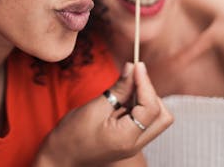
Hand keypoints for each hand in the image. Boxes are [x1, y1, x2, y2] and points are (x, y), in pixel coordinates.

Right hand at [34, 62, 172, 165]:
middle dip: (151, 94)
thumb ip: (118, 89)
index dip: (146, 83)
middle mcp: (136, 145)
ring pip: (156, 119)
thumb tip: (132, 68)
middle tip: (132, 79)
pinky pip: (145, 121)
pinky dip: (138, 107)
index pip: (151, 108)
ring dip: (146, 100)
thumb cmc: (71, 135)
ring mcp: (134, 145)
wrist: (60, 157)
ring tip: (124, 90)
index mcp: (127, 138)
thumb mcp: (94, 108)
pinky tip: (122, 99)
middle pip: (163, 117)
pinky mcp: (130, 141)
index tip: (137, 66)